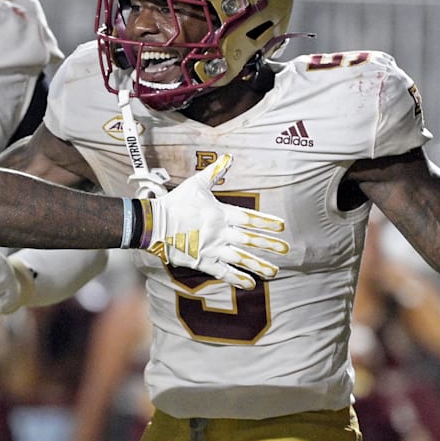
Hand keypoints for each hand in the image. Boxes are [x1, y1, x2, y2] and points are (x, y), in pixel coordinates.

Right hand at [145, 155, 288, 288]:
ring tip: (274, 272)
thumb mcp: (196, 184)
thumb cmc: (175, 202)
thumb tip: (229, 157)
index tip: (281, 227)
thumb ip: (215, 172)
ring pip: (240, 259)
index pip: (248, 218)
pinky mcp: (202, 262)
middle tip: (286, 250)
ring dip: (258, 265)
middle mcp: (219, 232)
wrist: (153, 224)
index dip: (265, 222)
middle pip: (249, 240)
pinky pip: (223, 272)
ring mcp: (211, 249)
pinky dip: (237, 278)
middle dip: (269, 245)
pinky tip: (251, 284)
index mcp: (220, 213)